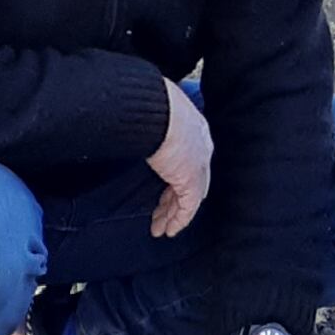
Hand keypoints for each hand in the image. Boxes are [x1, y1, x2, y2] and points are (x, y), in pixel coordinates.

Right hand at [147, 77, 213, 236]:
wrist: (159, 111)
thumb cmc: (152, 104)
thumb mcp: (157, 110)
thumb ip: (152, 121)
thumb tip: (133, 120)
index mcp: (195, 128)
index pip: (191, 157)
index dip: (179, 173)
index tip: (167, 185)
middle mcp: (202, 148)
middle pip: (192, 179)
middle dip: (175, 198)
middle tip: (162, 212)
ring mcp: (198, 165)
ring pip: (188, 197)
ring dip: (172, 214)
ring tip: (160, 227)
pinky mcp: (191, 181)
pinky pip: (187, 208)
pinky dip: (178, 220)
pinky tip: (168, 230)